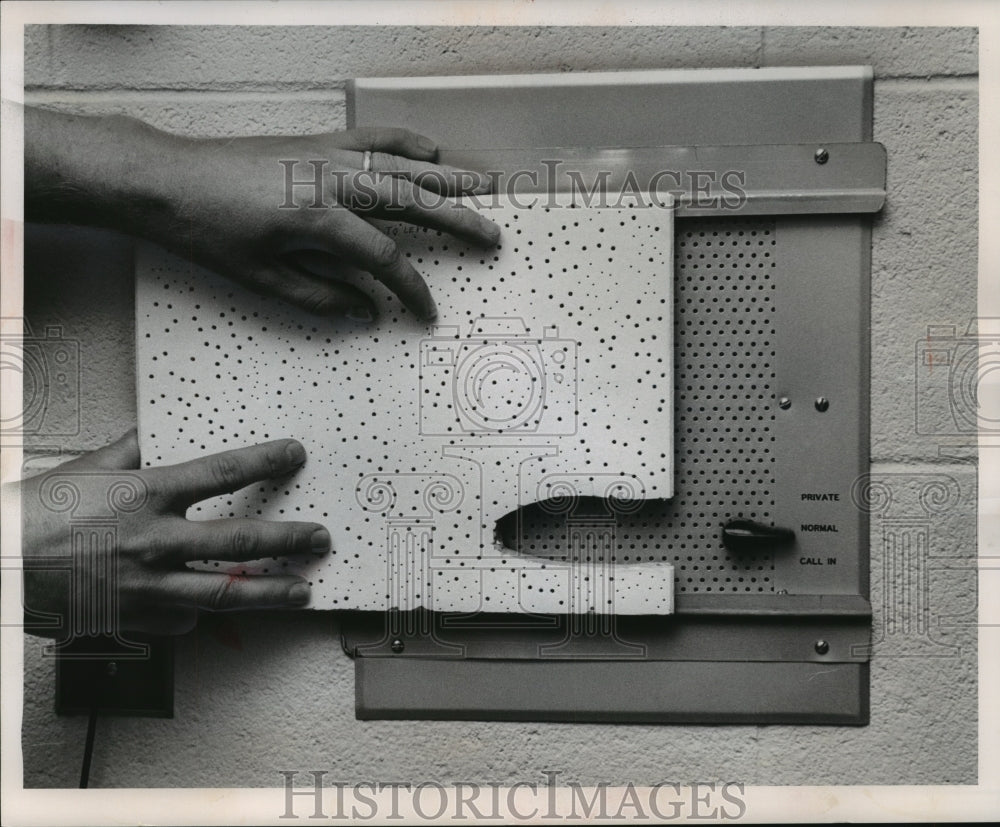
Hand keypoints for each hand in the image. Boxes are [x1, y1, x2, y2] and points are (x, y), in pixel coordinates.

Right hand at [18, 431, 328, 636]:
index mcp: (147, 494)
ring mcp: (147, 586)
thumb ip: (133, 449)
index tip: (294, 455)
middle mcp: (155, 541)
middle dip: (289, 540)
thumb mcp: (90, 466)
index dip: (265, 461)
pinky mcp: (134, 619)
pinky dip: (201, 616)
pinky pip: (182, 622)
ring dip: (271, 592)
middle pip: (240, 542)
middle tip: (319, 539)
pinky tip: (215, 611)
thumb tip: (159, 431)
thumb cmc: (37, 513)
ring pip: (224, 594)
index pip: (222, 473)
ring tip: (302, 591)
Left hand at [25, 107, 500, 321]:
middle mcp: (334, 180)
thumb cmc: (207, 231)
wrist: (167, 179)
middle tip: (494, 238)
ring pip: (405, 165)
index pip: (386, 259)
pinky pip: (376, 138)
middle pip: (415, 202)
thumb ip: (321, 297)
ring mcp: (329, 155)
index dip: (412, 291)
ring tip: (486, 187)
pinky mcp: (319, 143)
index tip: (428, 314)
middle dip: (459, 223)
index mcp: (321, 220)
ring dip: (448, 178)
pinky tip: (430, 153)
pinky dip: (407, 144)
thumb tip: (366, 312)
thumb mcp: (261, 278)